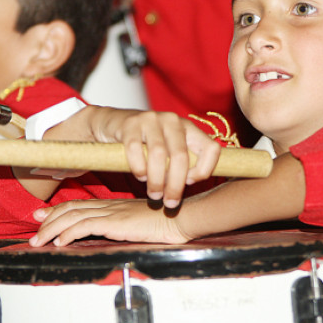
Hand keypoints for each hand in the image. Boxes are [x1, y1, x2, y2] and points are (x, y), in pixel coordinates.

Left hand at [29, 198, 190, 246]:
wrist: (181, 216)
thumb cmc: (167, 220)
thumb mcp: (140, 221)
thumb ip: (124, 223)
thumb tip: (114, 230)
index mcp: (114, 205)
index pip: (80, 205)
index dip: (59, 210)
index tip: (43, 215)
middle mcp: (110, 206)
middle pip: (72, 209)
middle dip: (49, 219)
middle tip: (35, 227)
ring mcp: (112, 212)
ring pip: (72, 217)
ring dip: (52, 229)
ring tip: (39, 240)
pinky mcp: (115, 222)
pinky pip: (85, 226)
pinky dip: (68, 232)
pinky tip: (60, 241)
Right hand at [45, 106, 221, 208]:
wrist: (112, 125)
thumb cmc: (145, 144)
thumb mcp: (168, 151)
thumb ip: (180, 166)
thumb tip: (185, 192)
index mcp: (188, 128)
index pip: (211, 148)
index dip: (204, 170)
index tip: (191, 184)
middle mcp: (173, 120)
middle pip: (181, 156)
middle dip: (176, 184)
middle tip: (169, 202)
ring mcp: (151, 119)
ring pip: (159, 154)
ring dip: (156, 180)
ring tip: (154, 194)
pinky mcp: (130, 124)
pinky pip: (135, 149)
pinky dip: (139, 167)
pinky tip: (140, 176)